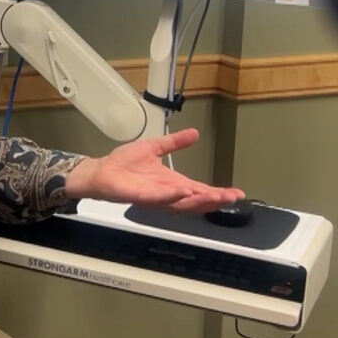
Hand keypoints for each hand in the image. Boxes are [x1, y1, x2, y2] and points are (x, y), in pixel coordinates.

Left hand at [65, 128, 243, 211]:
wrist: (101, 170)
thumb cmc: (124, 163)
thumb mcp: (155, 147)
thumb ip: (174, 142)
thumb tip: (194, 133)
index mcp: (173, 183)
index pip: (200, 190)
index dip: (217, 193)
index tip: (236, 193)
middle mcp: (167, 193)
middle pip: (196, 201)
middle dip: (215, 200)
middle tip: (231, 197)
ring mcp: (155, 197)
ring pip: (182, 204)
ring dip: (199, 201)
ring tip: (216, 196)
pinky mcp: (141, 197)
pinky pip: (159, 199)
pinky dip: (172, 196)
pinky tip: (183, 191)